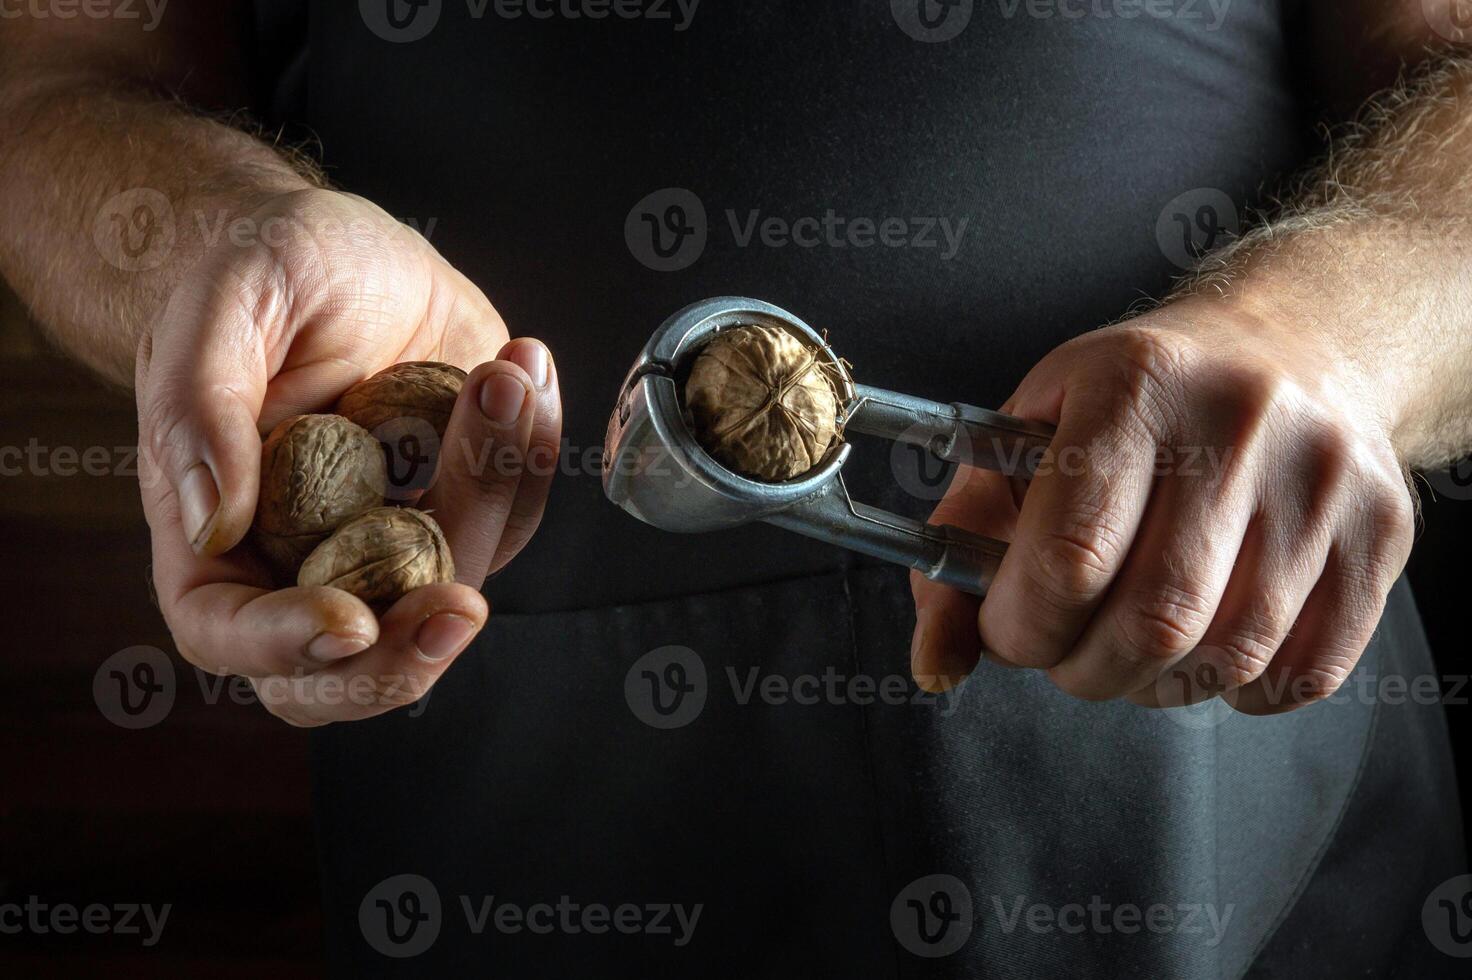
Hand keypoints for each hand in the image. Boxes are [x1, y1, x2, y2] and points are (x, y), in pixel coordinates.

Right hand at [135, 189, 561, 725]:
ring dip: (493, 494)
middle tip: (462, 606)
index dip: (285, 644)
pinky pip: (513, 512)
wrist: (335, 248)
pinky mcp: (462, 497)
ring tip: (503, 379)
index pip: (229, 631)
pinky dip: (531, 454)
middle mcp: (305, 553)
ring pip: (456, 579)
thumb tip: (209, 521)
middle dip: (413, 644)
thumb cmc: (254, 273)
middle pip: (356, 660)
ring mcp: (393, 533)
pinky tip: (523, 370)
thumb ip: (200, 408)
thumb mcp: (220, 307)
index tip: (351, 620)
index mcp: (215, 533)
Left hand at [911, 298, 1414, 713]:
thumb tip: (933, 665)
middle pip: (1154, 620)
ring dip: (1160, 684)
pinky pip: (1306, 672)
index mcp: (1134, 384)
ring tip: (1135, 646)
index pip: (1069, 555)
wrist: (1292, 342)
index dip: (1022, 626)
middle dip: (1085, 669)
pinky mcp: (1384, 530)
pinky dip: (1241, 688)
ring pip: (1231, 656)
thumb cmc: (1132, 401)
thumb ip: (958, 547)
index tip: (1009, 629)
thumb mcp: (1025, 435)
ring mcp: (1325, 478)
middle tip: (1068, 650)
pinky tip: (1210, 643)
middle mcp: (1241, 422)